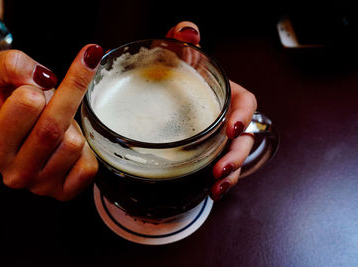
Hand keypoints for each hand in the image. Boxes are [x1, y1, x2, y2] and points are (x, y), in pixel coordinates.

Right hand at [0, 44, 103, 200]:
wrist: (31, 132)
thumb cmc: (17, 106)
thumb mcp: (1, 79)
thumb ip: (11, 66)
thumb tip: (42, 78)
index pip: (28, 103)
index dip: (40, 86)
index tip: (45, 81)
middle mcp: (14, 172)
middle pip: (53, 126)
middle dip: (68, 97)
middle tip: (69, 84)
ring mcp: (40, 186)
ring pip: (73, 145)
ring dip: (74, 129)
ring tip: (60, 128)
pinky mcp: (65, 192)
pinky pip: (89, 166)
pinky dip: (86, 152)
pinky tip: (69, 148)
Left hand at [167, 22, 256, 200]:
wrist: (151, 101)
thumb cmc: (170, 76)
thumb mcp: (176, 56)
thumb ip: (182, 39)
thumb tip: (188, 31)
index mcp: (223, 94)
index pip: (246, 102)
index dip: (244, 115)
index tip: (232, 129)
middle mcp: (224, 117)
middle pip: (244, 138)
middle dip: (237, 155)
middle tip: (221, 167)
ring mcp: (217, 138)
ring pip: (235, 157)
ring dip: (230, 174)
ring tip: (217, 186)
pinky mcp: (207, 153)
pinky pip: (220, 169)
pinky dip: (219, 181)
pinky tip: (210, 190)